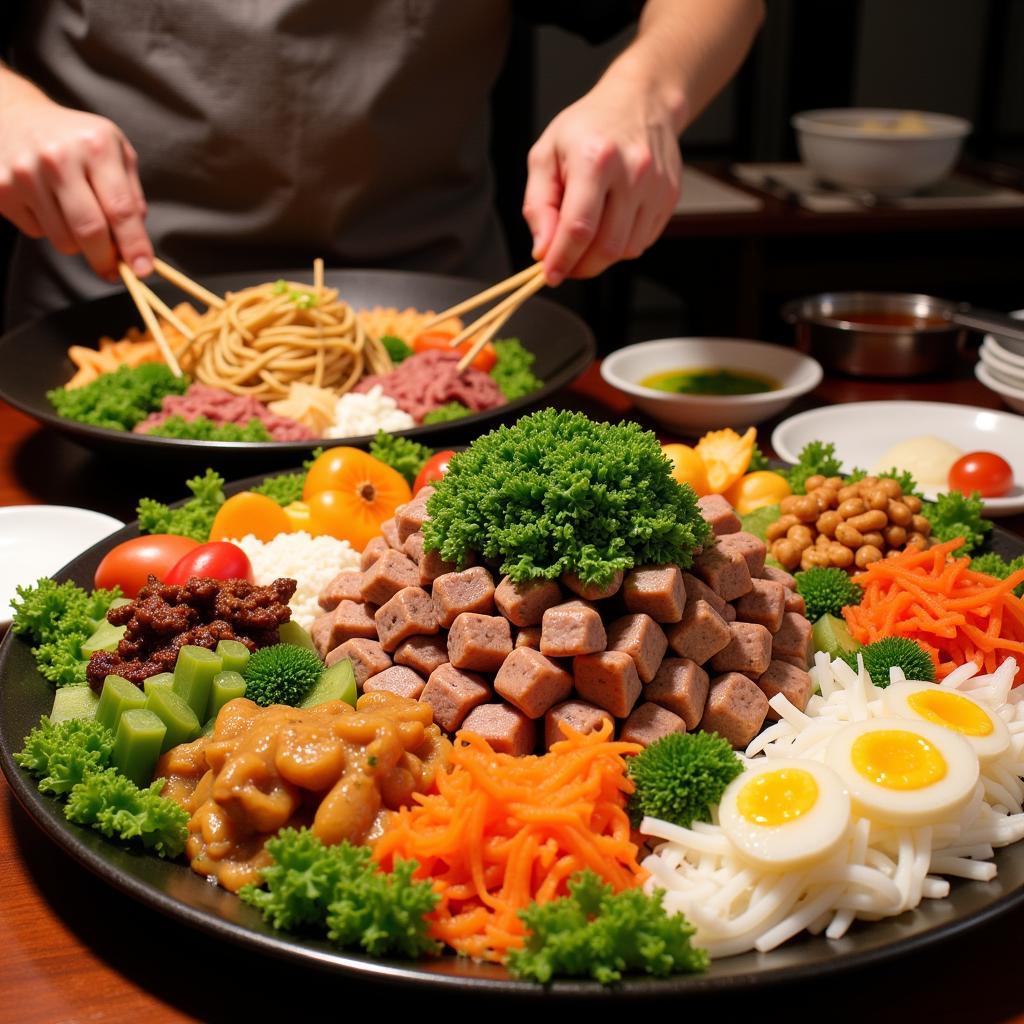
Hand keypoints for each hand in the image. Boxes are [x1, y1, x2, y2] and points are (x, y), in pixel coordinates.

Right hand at [0, 78, 151, 282]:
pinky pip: (37, 233)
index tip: (142, 270)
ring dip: (78, 243)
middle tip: (113, 269)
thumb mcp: (116, 152)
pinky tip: (47, 203)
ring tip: (76, 217)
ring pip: (64, 240)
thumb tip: (137, 244)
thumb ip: (132, 196)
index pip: (121, 209)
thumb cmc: (77, 141)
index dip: (134, 246)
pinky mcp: (2, 190)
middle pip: (90, 231)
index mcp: (96, 145)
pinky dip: (49, 229)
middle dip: (106, 259)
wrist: (16, 116)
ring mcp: (25, 174)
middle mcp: (58, 158)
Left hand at [522, 76, 682, 285]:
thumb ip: (538, 205)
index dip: (562, 259)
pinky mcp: (669, 197)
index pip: (579, 227)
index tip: (548, 275)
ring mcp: (656, 187)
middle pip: (606, 247)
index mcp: (596, 158)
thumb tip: (543, 249)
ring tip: (585, 239)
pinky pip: (642, 242)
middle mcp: (633, 172)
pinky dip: (620, 246)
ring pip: (626, 251)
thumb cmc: (588, 127)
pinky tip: (608, 225)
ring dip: (600, 258)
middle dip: (580, 266)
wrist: (640, 102)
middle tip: (564, 263)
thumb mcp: (546, 155)